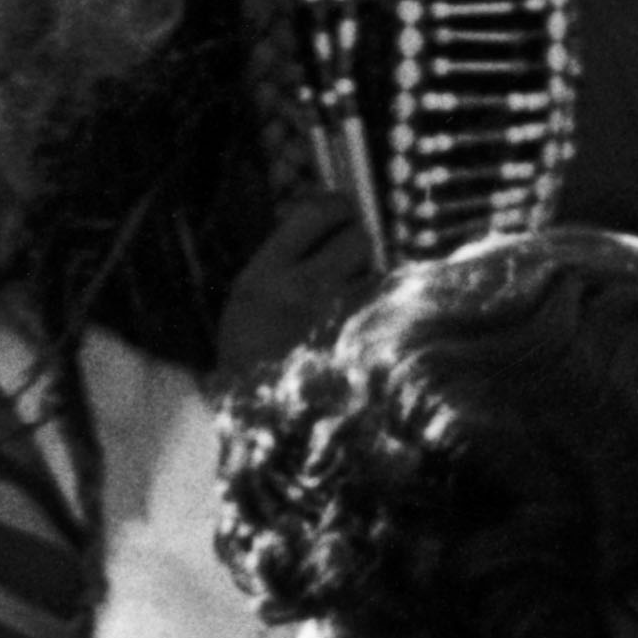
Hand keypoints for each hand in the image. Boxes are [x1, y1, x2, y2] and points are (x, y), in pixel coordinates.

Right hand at [211, 176, 380, 381]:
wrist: (266, 430)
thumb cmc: (255, 363)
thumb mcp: (249, 304)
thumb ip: (283, 258)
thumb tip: (332, 213)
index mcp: (262, 278)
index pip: (318, 210)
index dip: (336, 208)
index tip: (336, 218)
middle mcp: (302, 292)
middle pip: (360, 237)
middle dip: (357, 250)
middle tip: (344, 270)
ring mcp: (339, 321)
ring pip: (378, 275)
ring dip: (369, 287)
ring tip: (344, 315)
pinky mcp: (368, 345)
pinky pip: (388, 310)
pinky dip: (381, 316)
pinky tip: (362, 336)